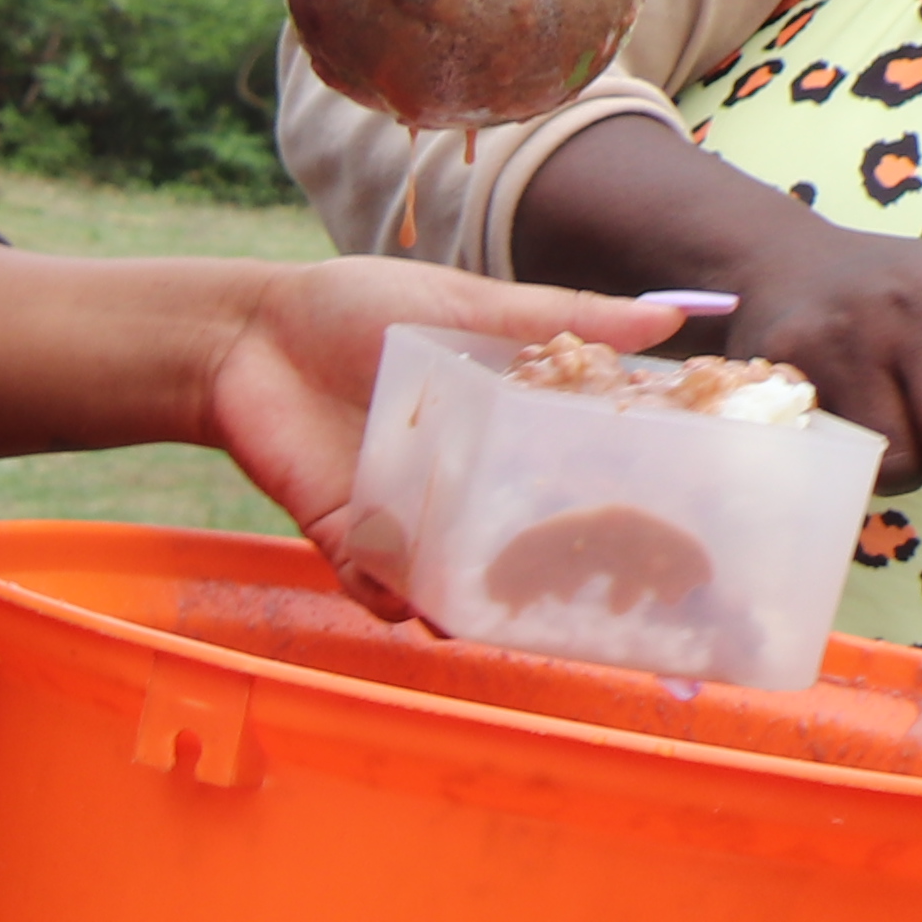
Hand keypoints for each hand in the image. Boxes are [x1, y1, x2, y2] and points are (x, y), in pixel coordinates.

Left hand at [193, 257, 691, 589]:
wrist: (242, 339)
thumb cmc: (352, 307)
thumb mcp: (467, 303)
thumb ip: (558, 318)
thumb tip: (667, 320)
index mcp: (503, 420)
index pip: (575, 465)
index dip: (624, 493)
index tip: (679, 517)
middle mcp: (464, 476)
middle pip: (524, 538)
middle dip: (562, 572)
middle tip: (609, 593)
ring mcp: (407, 510)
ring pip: (456, 576)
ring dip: (480, 600)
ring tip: (513, 618)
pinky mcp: (346, 535)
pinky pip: (379, 585)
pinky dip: (395, 599)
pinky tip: (413, 605)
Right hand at [511, 123, 921, 532]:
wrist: (779, 261)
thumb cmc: (891, 307)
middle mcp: (921, 308)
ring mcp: (851, 335)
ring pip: (895, 459)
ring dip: (902, 478)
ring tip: (890, 447)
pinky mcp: (789, 364)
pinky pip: (835, 457)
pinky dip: (848, 467)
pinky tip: (843, 436)